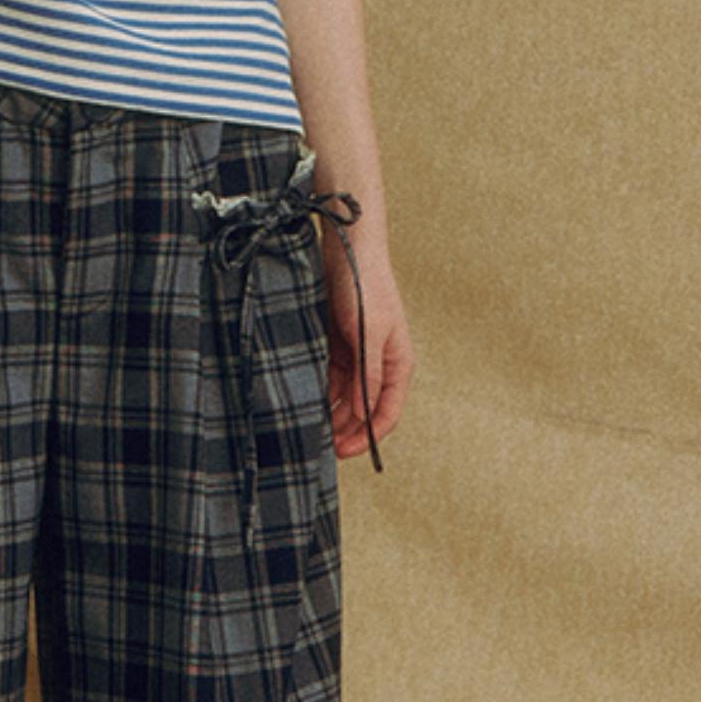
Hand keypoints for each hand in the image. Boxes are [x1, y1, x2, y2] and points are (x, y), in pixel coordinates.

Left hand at [320, 226, 414, 457]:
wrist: (346, 249)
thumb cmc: (365, 286)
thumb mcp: (368, 333)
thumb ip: (368, 374)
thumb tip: (365, 414)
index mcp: (397, 364)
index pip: (386, 413)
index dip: (367, 437)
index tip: (343, 452)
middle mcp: (379, 364)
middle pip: (363, 410)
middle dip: (344, 430)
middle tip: (318, 447)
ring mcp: (357, 356)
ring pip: (344, 397)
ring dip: (329, 413)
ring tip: (306, 429)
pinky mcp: (337, 345)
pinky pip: (329, 378)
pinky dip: (319, 392)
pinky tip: (303, 403)